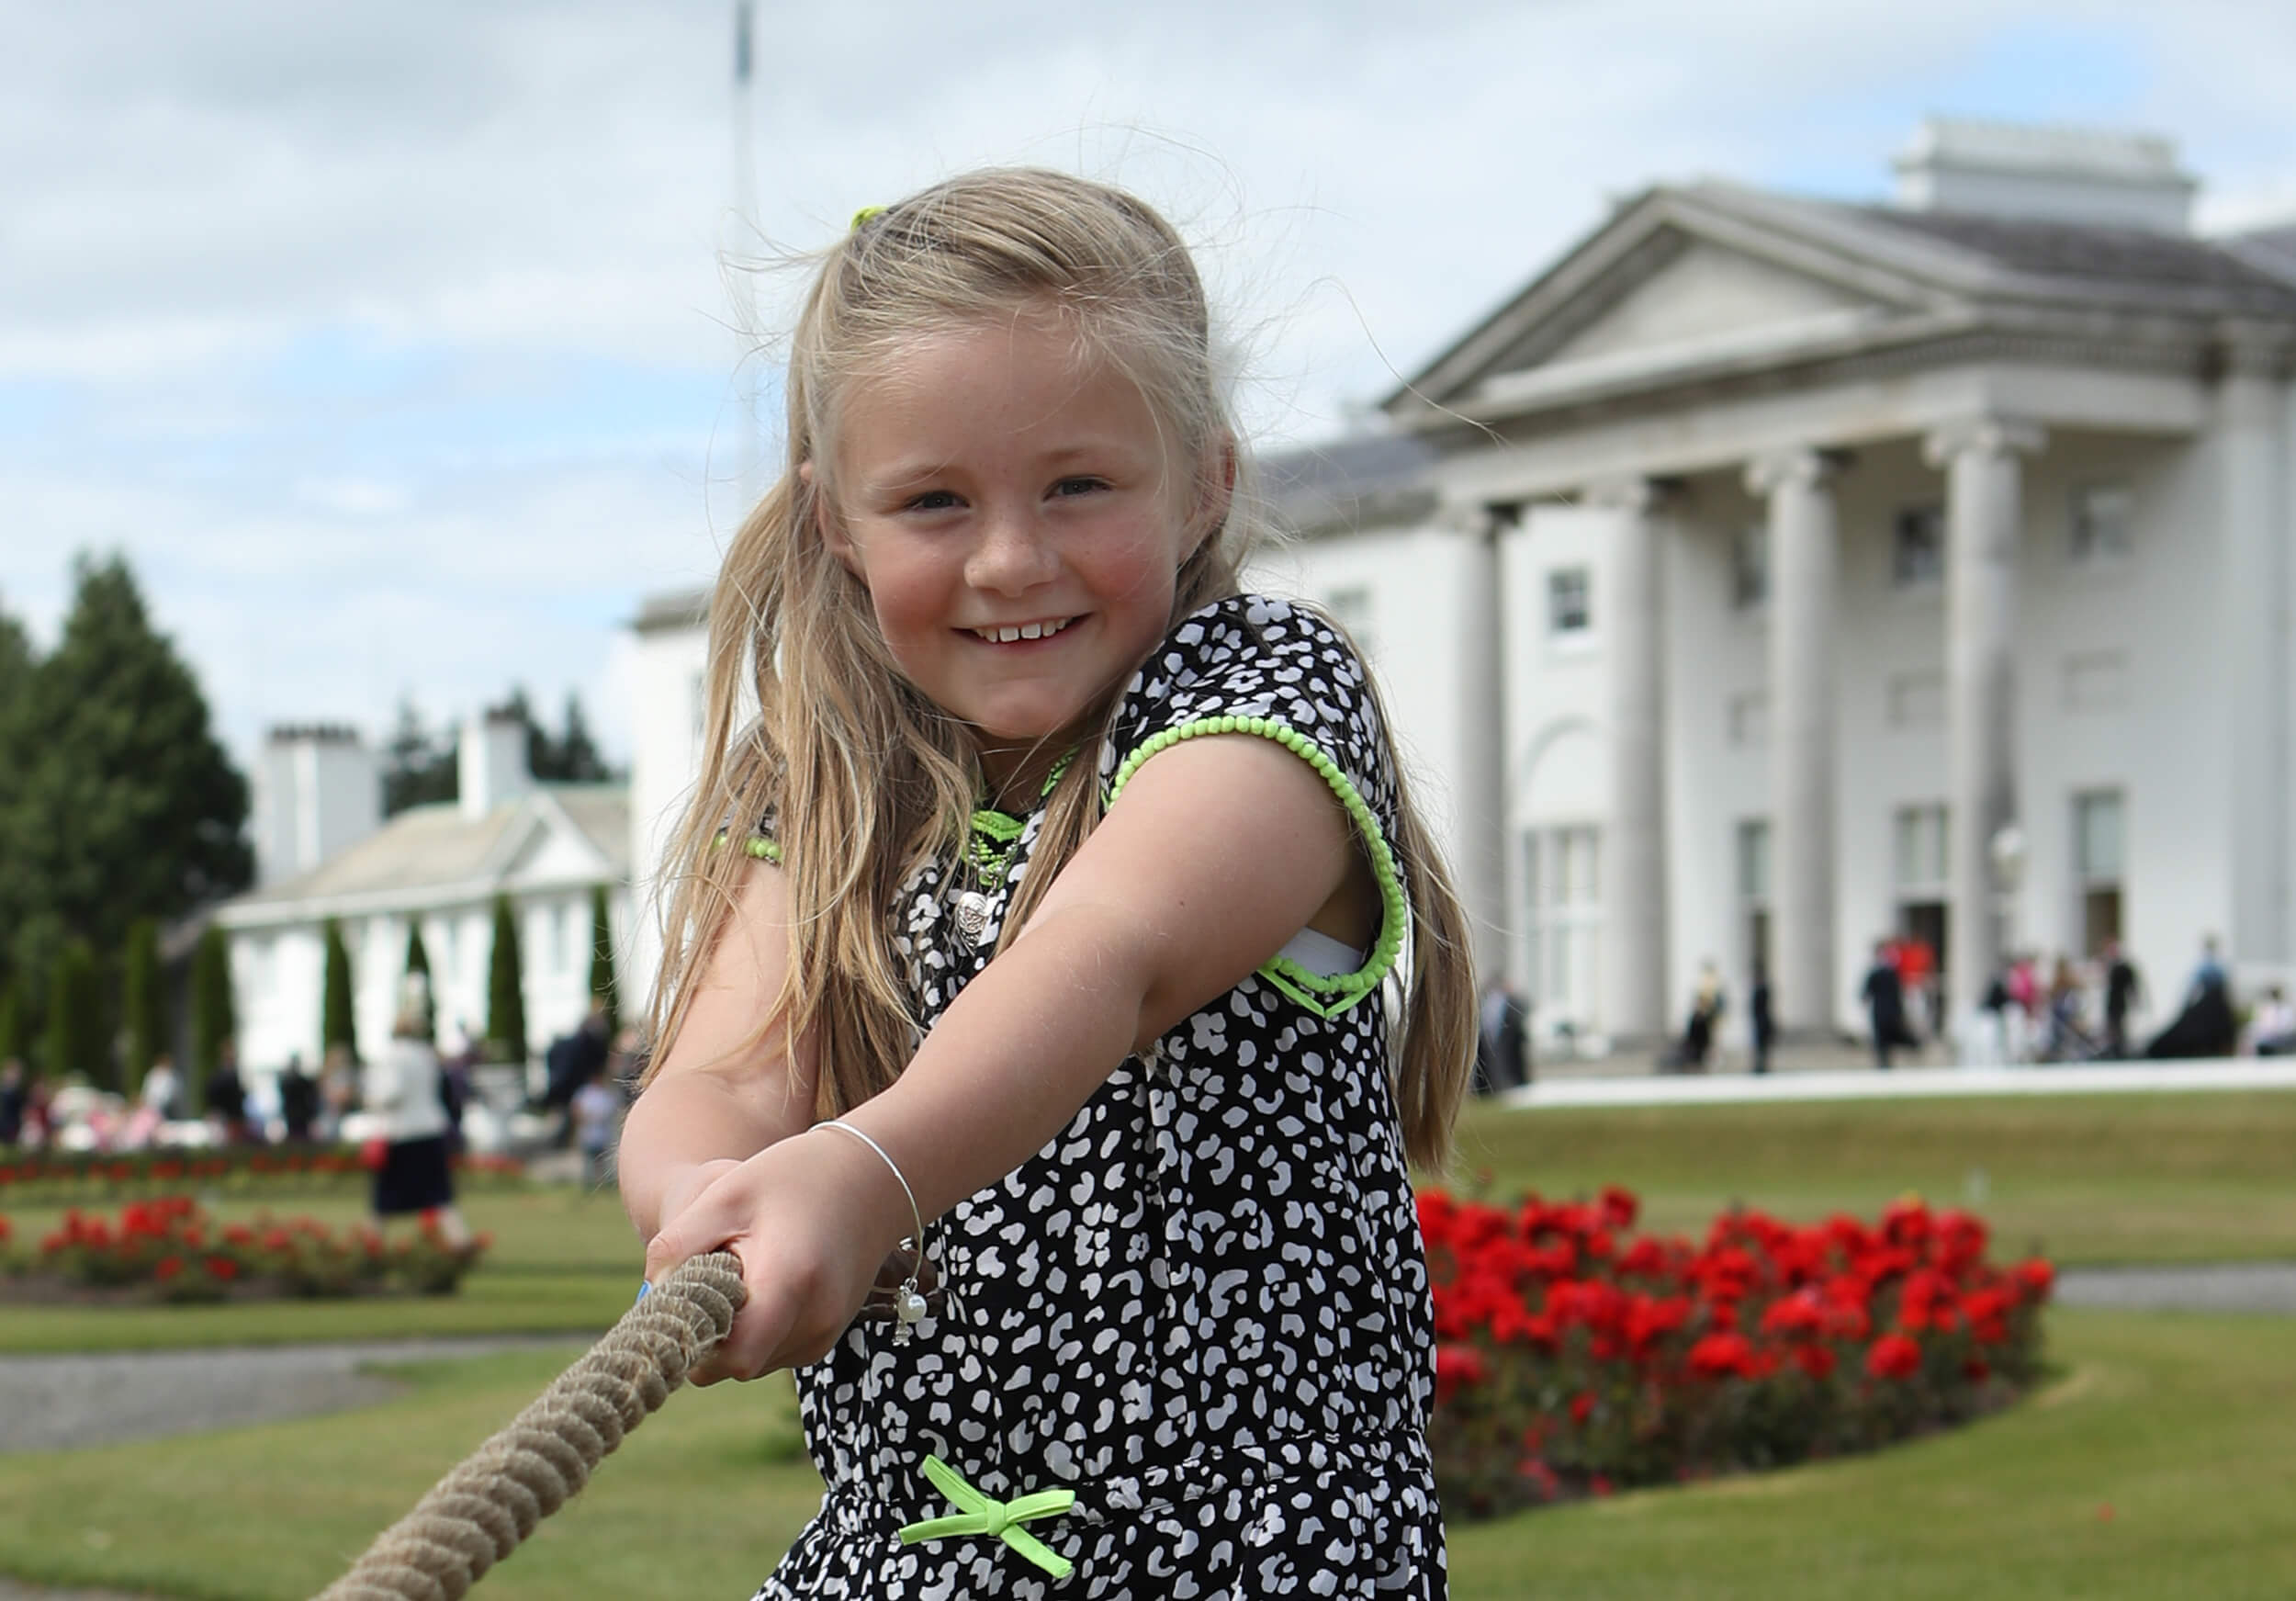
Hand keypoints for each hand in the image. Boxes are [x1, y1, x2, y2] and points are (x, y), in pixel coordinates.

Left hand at [642, 1127, 911, 1384]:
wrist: (872, 1177)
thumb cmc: (792, 1178)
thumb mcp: (726, 1194)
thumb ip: (677, 1247)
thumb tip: (651, 1299)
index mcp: (789, 1283)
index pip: (730, 1359)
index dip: (696, 1344)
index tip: (684, 1305)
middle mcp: (816, 1321)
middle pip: (736, 1365)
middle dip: (711, 1334)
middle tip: (711, 1277)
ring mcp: (826, 1333)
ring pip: (753, 1361)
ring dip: (735, 1331)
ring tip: (746, 1271)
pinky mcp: (828, 1335)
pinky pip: (775, 1350)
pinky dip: (758, 1327)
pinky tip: (767, 1280)